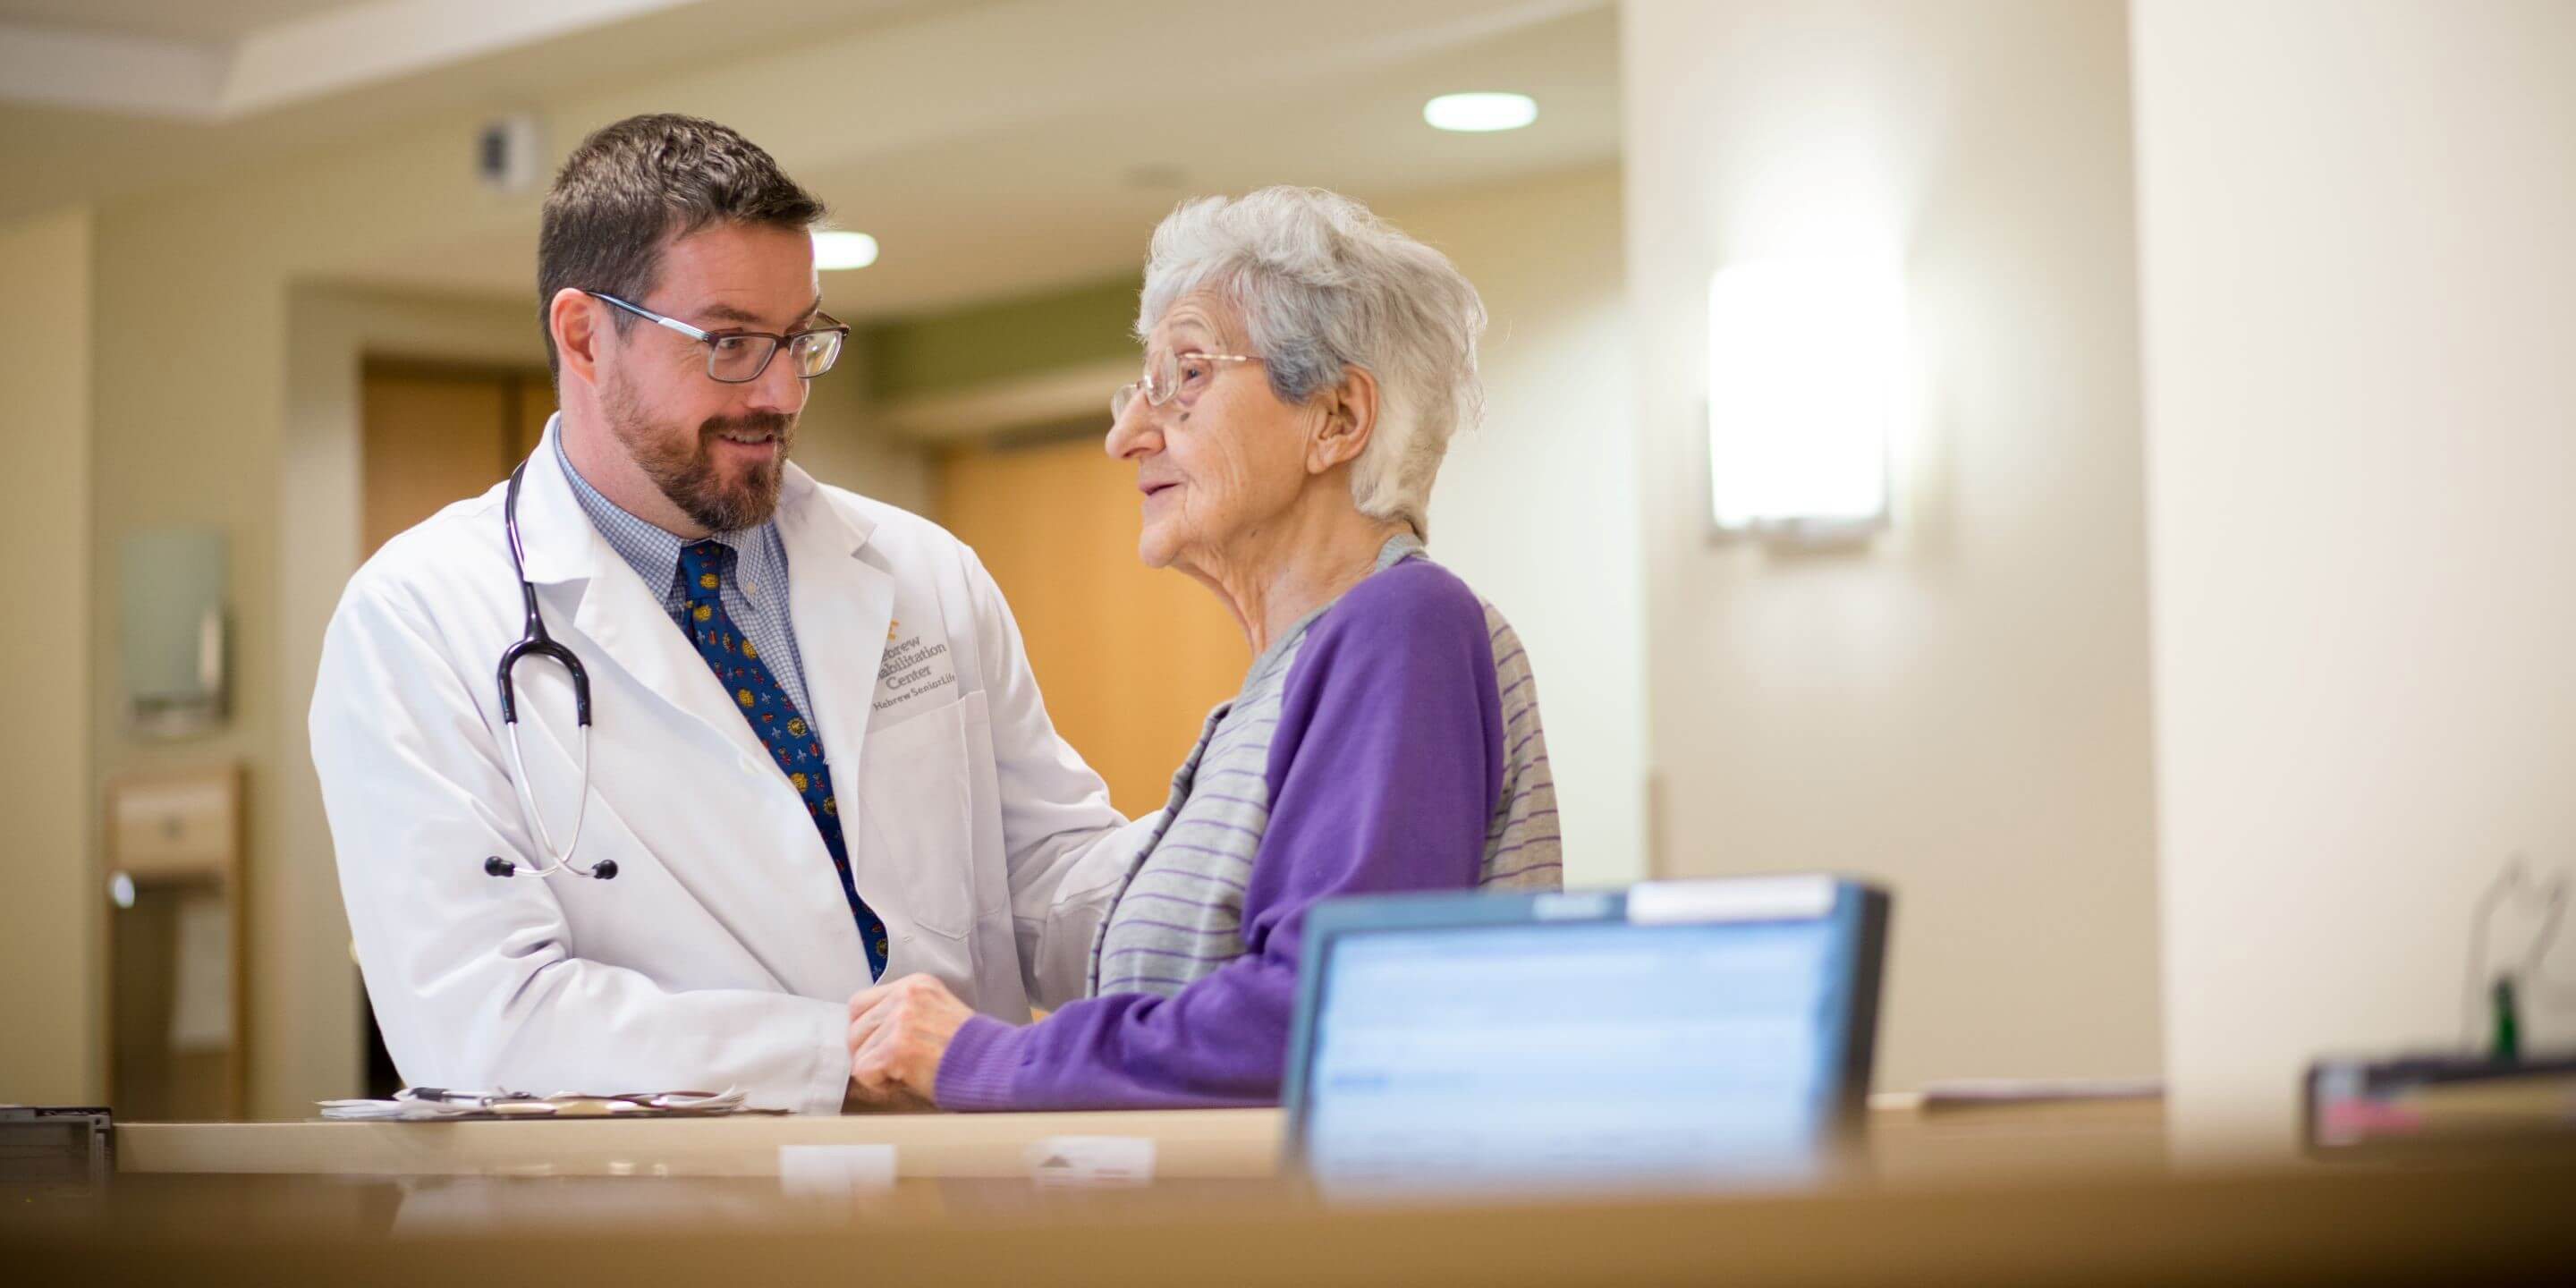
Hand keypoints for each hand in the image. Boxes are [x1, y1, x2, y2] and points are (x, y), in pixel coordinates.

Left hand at [845, 973, 971, 1108]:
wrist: (996, 1066)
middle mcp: (906, 996)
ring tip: (905, 1073)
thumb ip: (906, 1014)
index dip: (866, 1030)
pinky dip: (879, 1083)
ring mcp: (901, 1020)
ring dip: (876, 1069)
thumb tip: (869, 1034)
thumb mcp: (938, 1013)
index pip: (861, 1002)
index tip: (880, 1046)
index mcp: (916, 984)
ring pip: (858, 1050)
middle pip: (854, 1027)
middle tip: (891, 1067)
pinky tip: (905, 1081)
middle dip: (867, 1052)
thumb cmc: (972, 1050)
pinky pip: (864, 1070)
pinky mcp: (898, 1047)